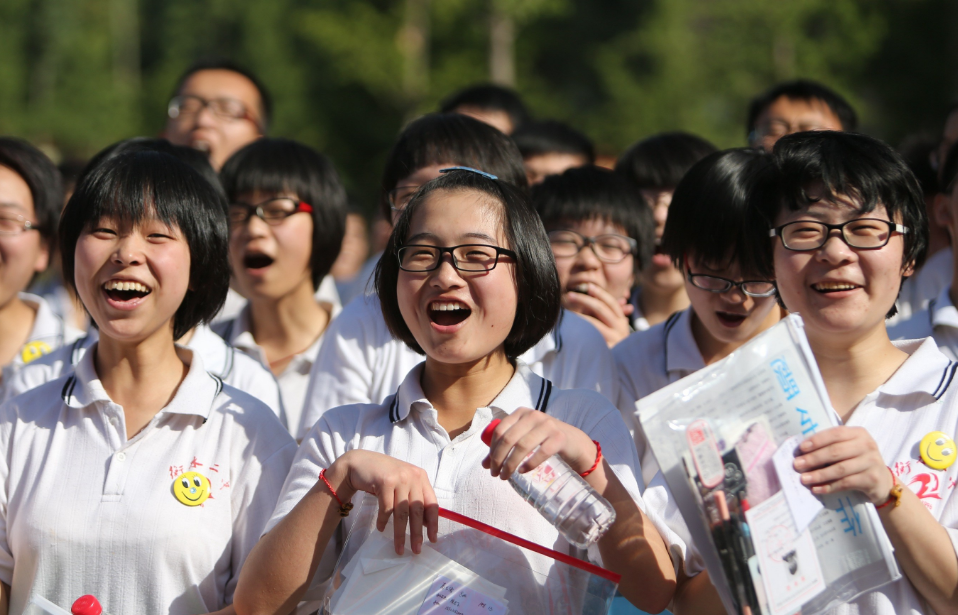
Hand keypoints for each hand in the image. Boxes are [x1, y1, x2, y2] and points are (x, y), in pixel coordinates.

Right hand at [330, 450, 438, 554]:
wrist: (360, 463)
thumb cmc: (383, 475)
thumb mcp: (403, 483)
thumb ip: (414, 498)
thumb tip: (425, 523)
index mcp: (421, 477)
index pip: (432, 503)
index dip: (433, 523)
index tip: (432, 539)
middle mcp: (412, 476)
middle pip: (417, 510)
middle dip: (417, 533)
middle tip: (416, 550)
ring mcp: (399, 478)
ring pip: (402, 512)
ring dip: (400, 533)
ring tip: (399, 548)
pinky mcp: (384, 482)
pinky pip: (386, 508)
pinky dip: (384, 521)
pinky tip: (382, 528)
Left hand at [482, 407, 596, 477]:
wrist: (574, 441)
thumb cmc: (544, 440)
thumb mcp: (524, 438)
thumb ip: (505, 447)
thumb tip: (485, 465)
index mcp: (521, 413)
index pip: (499, 431)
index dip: (492, 450)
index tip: (490, 467)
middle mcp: (533, 416)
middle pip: (509, 439)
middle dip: (499, 459)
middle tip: (497, 475)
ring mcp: (547, 425)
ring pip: (522, 446)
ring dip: (511, 464)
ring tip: (506, 476)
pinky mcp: (559, 437)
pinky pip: (542, 452)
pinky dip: (530, 463)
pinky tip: (523, 471)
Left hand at [562, 283, 632, 346]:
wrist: (621, 372)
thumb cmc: (612, 346)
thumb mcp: (613, 328)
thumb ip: (605, 312)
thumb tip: (593, 291)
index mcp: (622, 321)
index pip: (612, 303)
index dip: (600, 293)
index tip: (588, 286)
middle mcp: (621, 329)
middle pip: (602, 309)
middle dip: (585, 300)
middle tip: (570, 295)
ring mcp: (614, 340)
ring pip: (594, 323)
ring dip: (579, 314)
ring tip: (566, 310)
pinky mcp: (606, 351)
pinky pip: (590, 338)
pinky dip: (579, 330)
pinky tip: (569, 327)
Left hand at [792, 426, 893, 504]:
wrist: (882, 481)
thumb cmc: (858, 461)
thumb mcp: (849, 448)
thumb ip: (831, 445)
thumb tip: (802, 452)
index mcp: (858, 433)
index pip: (835, 434)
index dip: (817, 440)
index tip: (801, 448)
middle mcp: (867, 445)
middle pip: (835, 451)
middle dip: (814, 459)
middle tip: (797, 465)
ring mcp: (871, 462)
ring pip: (840, 469)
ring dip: (819, 475)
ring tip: (803, 479)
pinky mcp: (871, 479)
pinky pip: (846, 483)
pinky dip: (829, 487)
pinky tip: (817, 489)